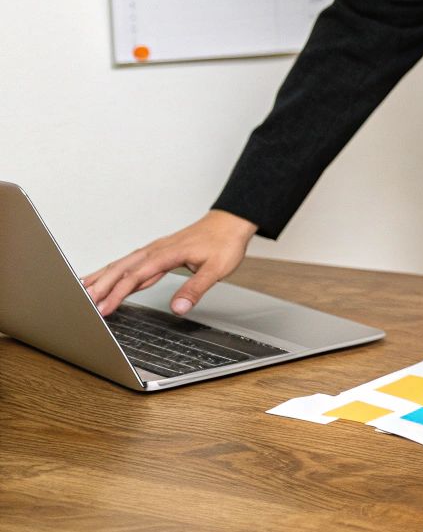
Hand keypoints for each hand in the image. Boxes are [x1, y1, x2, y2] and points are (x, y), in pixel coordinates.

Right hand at [82, 210, 258, 317]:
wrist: (231, 222)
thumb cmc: (224, 243)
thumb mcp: (216, 269)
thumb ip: (195, 288)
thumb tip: (178, 308)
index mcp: (166, 254)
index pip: (136, 276)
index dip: (117, 294)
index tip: (104, 308)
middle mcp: (156, 250)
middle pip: (121, 269)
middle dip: (100, 286)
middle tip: (82, 303)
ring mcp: (155, 250)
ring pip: (122, 264)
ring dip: (102, 277)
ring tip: (82, 290)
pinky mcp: (158, 252)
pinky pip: (131, 263)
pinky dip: (115, 271)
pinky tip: (107, 278)